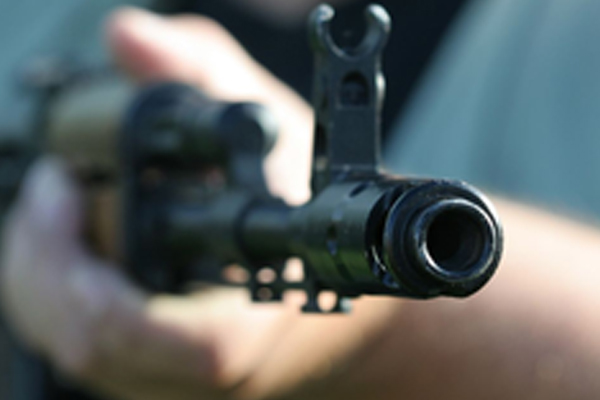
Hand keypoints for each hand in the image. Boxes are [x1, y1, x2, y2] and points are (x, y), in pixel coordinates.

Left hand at [0, 8, 313, 399]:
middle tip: (50, 189)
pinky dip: (55, 293)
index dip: (89, 276)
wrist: (317, 274)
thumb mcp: (265, 123)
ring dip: (42, 274)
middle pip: (90, 343)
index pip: (158, 335)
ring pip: (74, 349)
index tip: (63, 190)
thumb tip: (129, 38)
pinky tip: (64, 246)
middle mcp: (200, 362)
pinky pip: (80, 346)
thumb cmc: (297, 206)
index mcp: (245, 318)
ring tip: (52, 209)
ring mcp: (170, 376)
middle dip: (43, 260)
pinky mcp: (148, 371)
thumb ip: (203, 72)